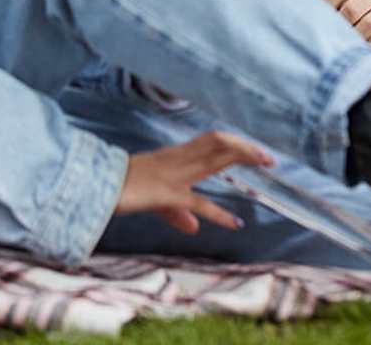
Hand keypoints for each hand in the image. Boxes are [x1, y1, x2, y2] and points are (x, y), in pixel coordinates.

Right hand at [113, 130, 273, 233]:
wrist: (98, 187)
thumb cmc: (123, 189)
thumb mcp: (156, 202)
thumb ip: (178, 214)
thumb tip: (195, 228)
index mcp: (177, 156)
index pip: (212, 141)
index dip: (235, 144)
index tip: (255, 150)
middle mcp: (179, 159)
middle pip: (218, 144)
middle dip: (245, 148)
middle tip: (271, 158)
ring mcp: (174, 173)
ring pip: (214, 155)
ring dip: (241, 155)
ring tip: (265, 163)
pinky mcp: (167, 193)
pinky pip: (198, 202)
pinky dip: (219, 213)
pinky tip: (235, 223)